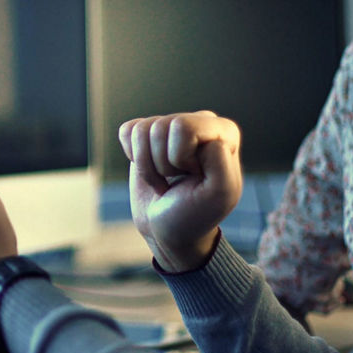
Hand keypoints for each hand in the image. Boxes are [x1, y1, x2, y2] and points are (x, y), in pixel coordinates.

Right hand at [118, 111, 242, 271]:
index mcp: (224, 132)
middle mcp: (200, 122)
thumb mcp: (219, 196)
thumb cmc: (195, 215)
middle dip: (162, 163)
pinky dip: (134, 158)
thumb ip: (220, 164)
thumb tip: (207, 138)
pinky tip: (152, 170)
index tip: (194, 179)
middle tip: (177, 181)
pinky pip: (127, 131)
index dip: (181, 160)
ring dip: (148, 166)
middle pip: (160, 127)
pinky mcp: (148, 134)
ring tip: (165, 180)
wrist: (168, 230)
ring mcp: (173, 126)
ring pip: (142, 130)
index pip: (184, 128)